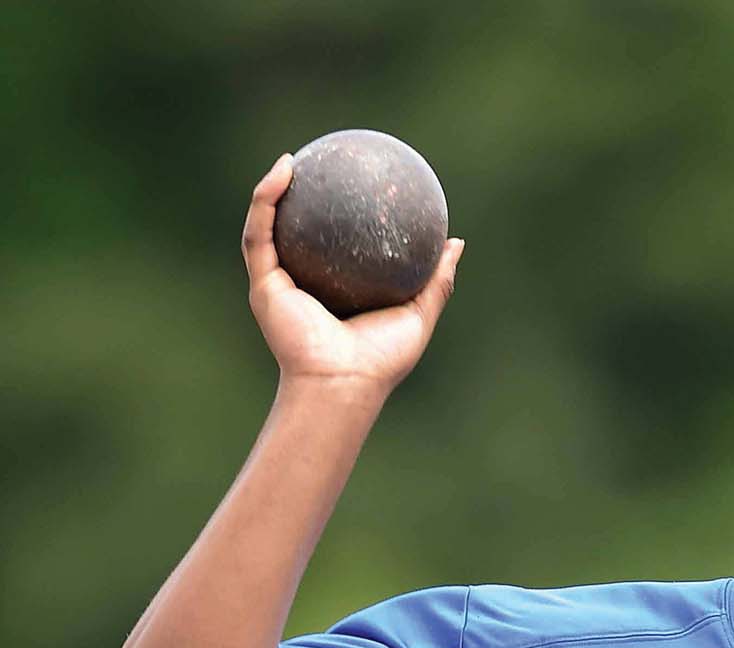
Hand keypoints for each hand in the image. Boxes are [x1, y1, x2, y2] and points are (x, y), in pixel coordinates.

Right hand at [242, 154, 464, 395]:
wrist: (344, 383)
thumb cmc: (381, 360)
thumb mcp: (418, 315)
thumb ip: (437, 281)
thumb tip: (456, 242)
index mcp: (333, 295)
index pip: (333, 250)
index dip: (339, 217)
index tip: (354, 187)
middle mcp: (302, 288)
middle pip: (294, 236)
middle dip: (297, 200)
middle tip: (316, 164)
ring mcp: (278, 285)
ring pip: (268, 227)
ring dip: (272, 190)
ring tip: (292, 160)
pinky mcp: (263, 284)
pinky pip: (260, 232)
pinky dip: (267, 199)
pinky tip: (285, 170)